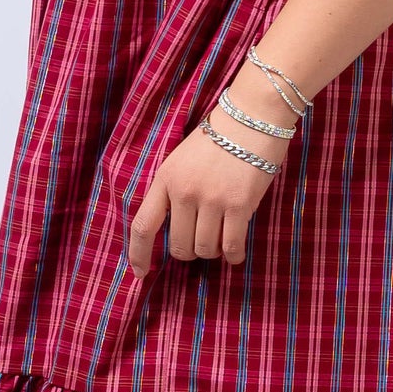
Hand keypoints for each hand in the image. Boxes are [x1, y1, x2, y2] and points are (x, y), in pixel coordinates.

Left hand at [127, 65, 295, 272]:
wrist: (252, 118)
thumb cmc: (219, 137)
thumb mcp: (182, 160)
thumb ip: (174, 191)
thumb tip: (174, 230)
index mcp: (165, 178)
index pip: (143, 225)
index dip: (139, 254)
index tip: (142, 273)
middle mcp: (184, 192)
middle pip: (179, 246)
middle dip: (189, 251)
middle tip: (201, 242)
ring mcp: (211, 199)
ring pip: (205, 249)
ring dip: (213, 251)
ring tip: (222, 238)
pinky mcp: (238, 205)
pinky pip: (231, 246)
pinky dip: (233, 255)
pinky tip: (235, 253)